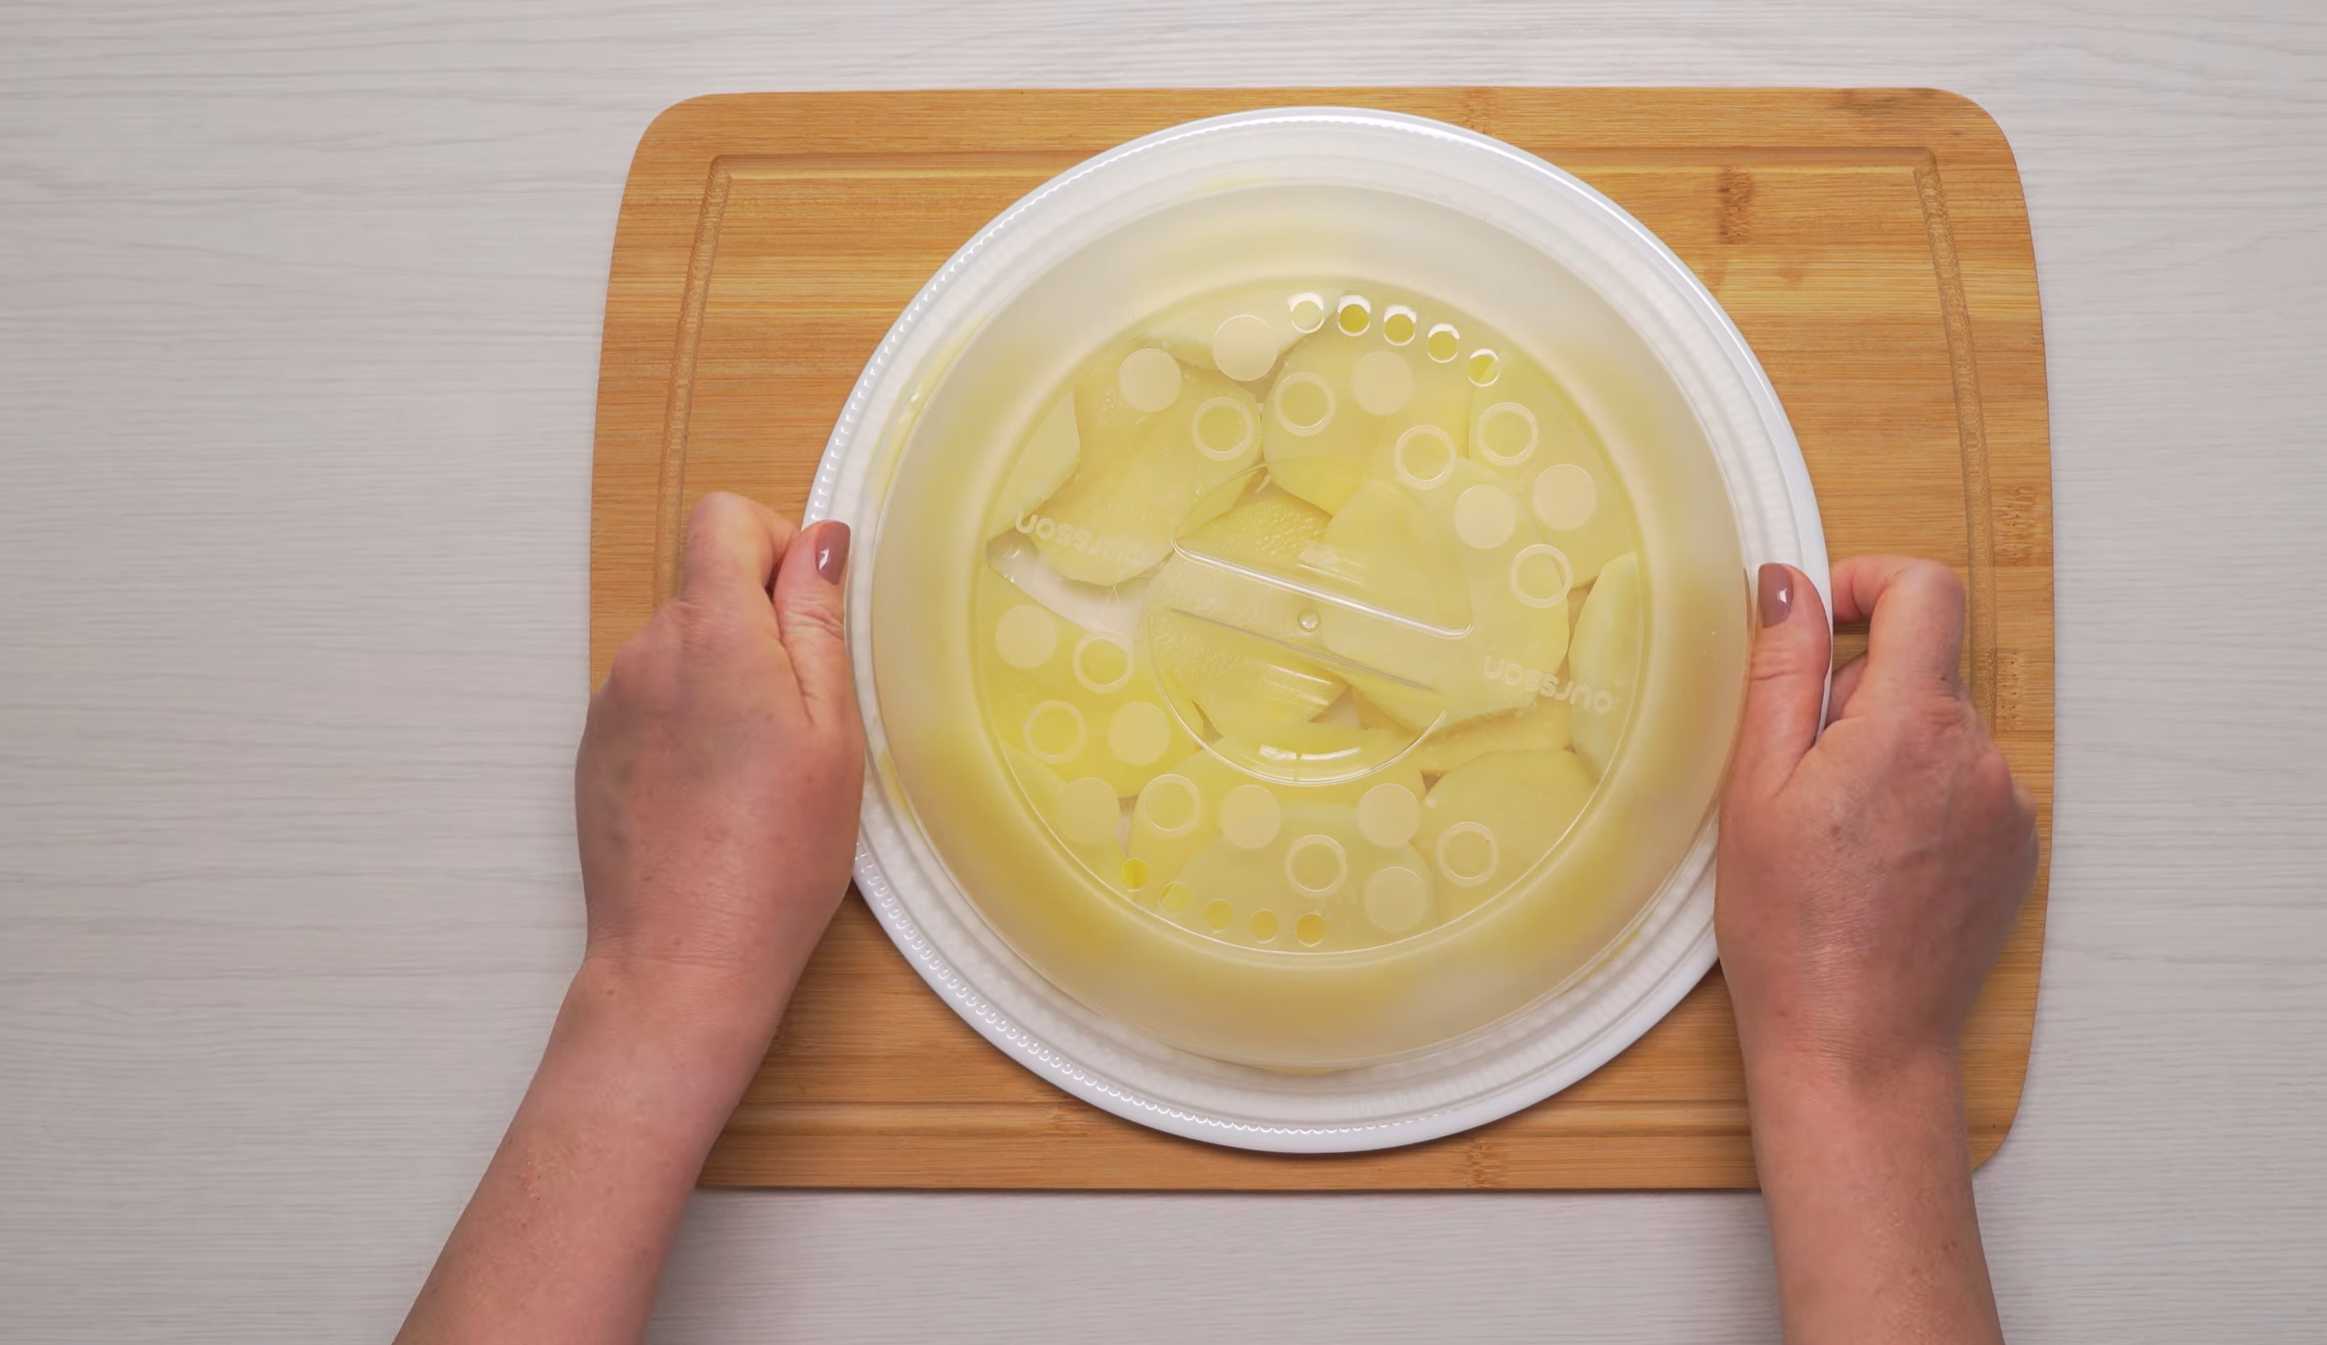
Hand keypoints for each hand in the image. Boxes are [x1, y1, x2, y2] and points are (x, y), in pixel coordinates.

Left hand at [400, 494, 863, 1344]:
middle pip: (704, 587)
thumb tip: (820, 538)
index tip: (811, 616)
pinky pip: (654, 701)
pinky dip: (690, 724)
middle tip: (805, 719)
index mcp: (711, 635)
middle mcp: (645, 654)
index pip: (722, 519)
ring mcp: (610, 704)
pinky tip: (718, 796)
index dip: (776, 547)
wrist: (682, 961)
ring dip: (726, 680)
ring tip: (762, 770)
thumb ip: (818, 622)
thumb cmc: (777, 855)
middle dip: (760, 625)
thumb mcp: (832, 733)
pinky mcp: (594, 752)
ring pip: (682, 648)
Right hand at [1717, 556, 2035, 1344]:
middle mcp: (1981, 757)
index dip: (1870, 585)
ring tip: (1832, 834)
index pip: (1926, 592)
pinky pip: (1963, 785)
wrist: (1859, 1045)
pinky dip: (1917, 798)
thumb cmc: (1790, 929)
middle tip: (1796, 774)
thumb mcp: (1755, 787)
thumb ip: (1780, 671)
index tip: (1825, 619)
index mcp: (1912, 727)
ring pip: (1939, 732)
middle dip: (1855, 696)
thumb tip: (1788, 585)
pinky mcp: (2015, 851)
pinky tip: (1871, 863)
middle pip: (1922, 670)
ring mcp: (2008, 808)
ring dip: (1886, 751)